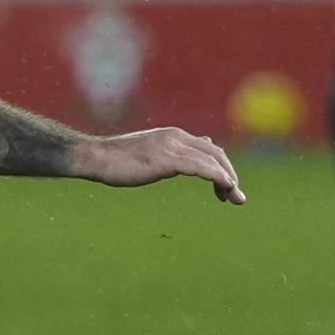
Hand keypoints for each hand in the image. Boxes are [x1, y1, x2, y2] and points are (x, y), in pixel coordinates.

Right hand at [74, 127, 245, 203]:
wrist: (97, 158)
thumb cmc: (119, 160)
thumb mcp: (150, 153)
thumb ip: (171, 153)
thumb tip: (188, 154)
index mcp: (173, 135)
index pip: (209, 148)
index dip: (222, 167)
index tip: (226, 188)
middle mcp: (176, 137)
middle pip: (216, 153)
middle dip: (230, 174)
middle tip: (237, 197)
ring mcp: (172, 146)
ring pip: (212, 160)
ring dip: (228, 180)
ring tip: (235, 199)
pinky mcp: (167, 159)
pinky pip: (200, 167)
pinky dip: (217, 177)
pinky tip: (225, 187)